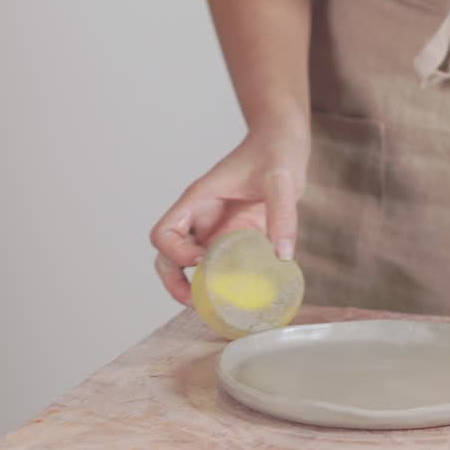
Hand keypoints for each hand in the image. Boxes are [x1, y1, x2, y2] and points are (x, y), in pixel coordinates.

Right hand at [151, 132, 308, 304]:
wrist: (284, 142)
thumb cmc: (275, 151)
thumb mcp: (282, 179)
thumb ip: (282, 213)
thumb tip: (282, 255)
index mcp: (199, 201)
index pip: (165, 233)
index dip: (176, 253)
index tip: (202, 261)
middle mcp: (201, 219)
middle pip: (167, 257)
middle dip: (175, 282)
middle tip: (199, 301)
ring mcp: (216, 231)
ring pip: (189, 266)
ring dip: (195, 287)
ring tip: (216, 307)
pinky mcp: (235, 239)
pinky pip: (220, 267)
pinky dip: (224, 284)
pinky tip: (243, 295)